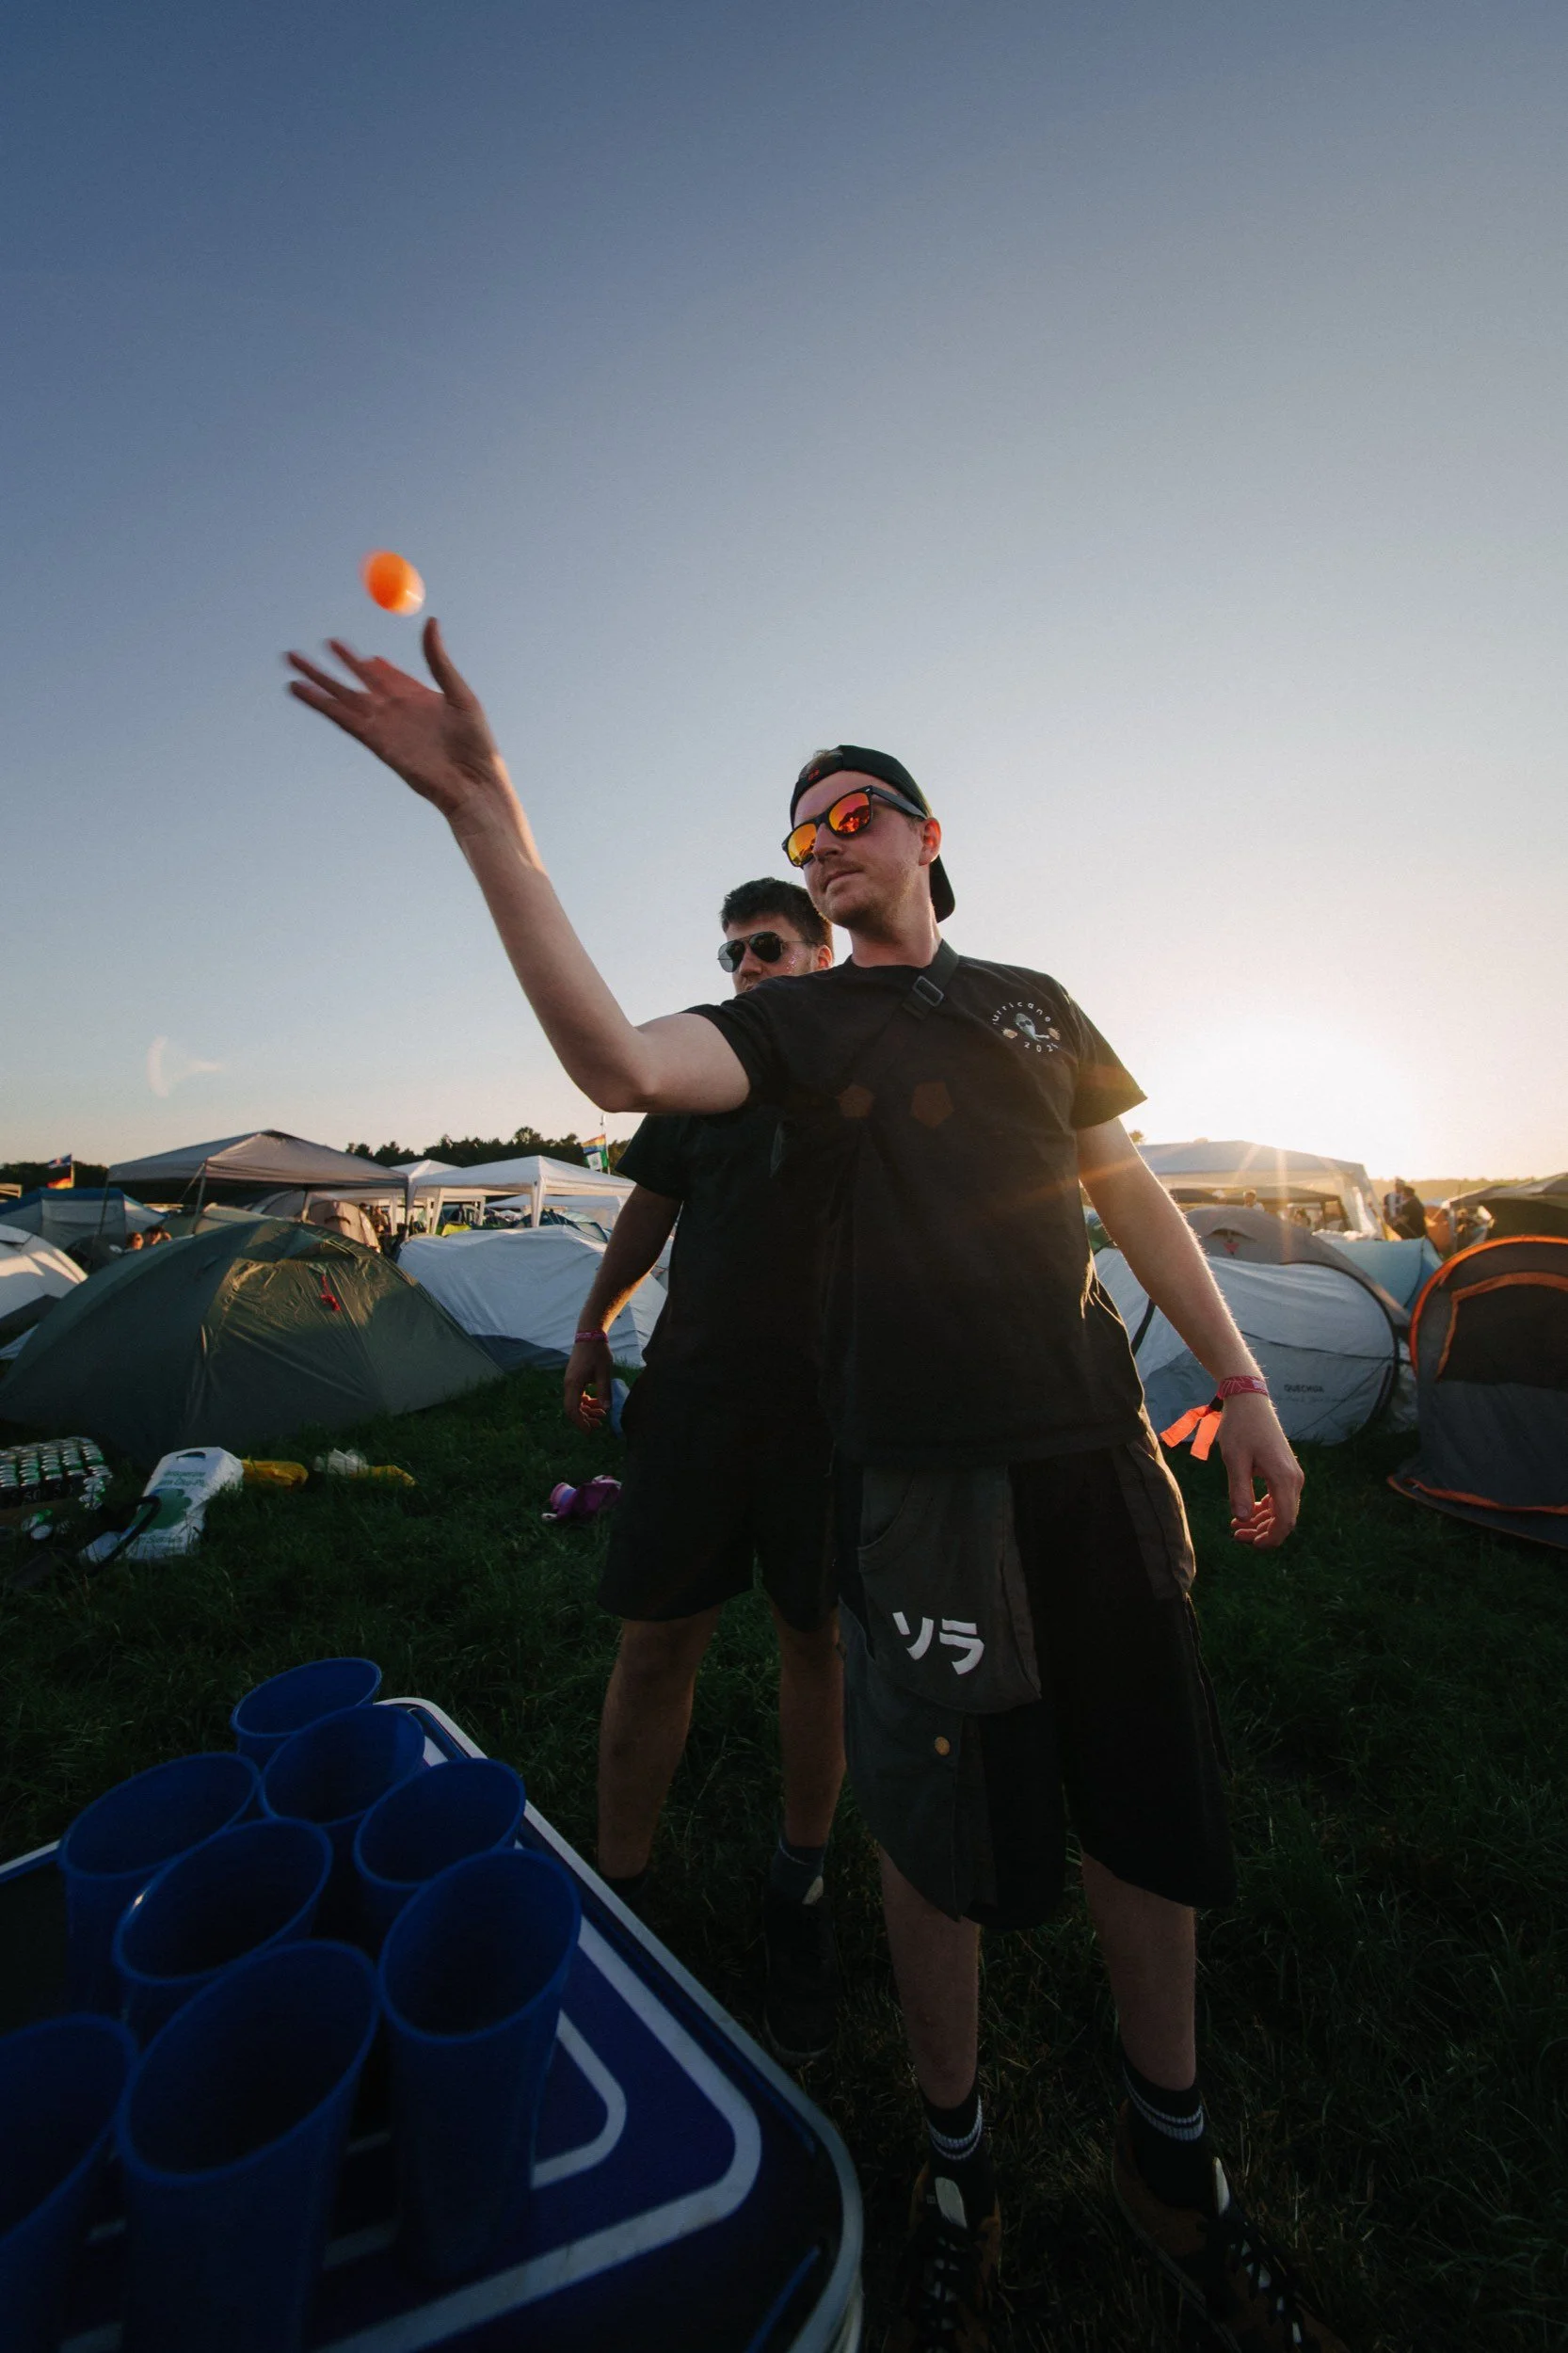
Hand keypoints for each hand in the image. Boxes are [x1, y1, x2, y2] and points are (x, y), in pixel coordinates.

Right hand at [286, 618, 515, 835]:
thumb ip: (437, 659)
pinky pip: (343, 719)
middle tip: (305, 649)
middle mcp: (395, 710)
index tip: (336, 645)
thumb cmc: (476, 743)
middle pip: (355, 683)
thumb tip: (430, 620)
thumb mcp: (459, 693)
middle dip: (330, 666)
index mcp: (417, 697)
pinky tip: (303, 691)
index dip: (359, 661)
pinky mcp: (375, 743)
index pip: (382, 674)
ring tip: (291, 663)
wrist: (472, 784)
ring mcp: (383, 726)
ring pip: (342, 698)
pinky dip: (321, 703)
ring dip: (317, 681)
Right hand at [564, 1334, 613, 1431]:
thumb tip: (606, 1410)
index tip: (590, 1432)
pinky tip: (597, 1403)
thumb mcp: (604, 1373)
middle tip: (598, 1426)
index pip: (573, 1410)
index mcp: (574, 1384)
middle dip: (584, 1419)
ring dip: (586, 1411)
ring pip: (574, 1402)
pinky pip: (577, 1395)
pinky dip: (586, 1402)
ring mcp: (570, 1381)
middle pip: (572, 1409)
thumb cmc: (598, 1353)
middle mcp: (568, 1384)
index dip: (580, 1423)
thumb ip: (604, 1391)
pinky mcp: (574, 1378)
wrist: (589, 1335)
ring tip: (601, 1415)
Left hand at [1217, 1390, 1302, 1547]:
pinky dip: (1265, 1509)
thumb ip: (1240, 1490)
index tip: (1247, 1543)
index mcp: (1284, 1479)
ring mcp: (1292, 1474)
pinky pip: (1280, 1498)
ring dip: (1262, 1522)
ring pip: (1282, 1510)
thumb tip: (1243, 1519)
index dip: (1269, 1539)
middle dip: (1262, 1533)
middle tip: (1235, 1534)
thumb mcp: (1235, 1460)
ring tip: (1236, 1525)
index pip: (1284, 1522)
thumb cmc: (1240, 1427)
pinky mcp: (1285, 1470)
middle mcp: (1294, 1479)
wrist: (1250, 1401)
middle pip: (1285, 1519)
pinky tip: (1247, 1511)